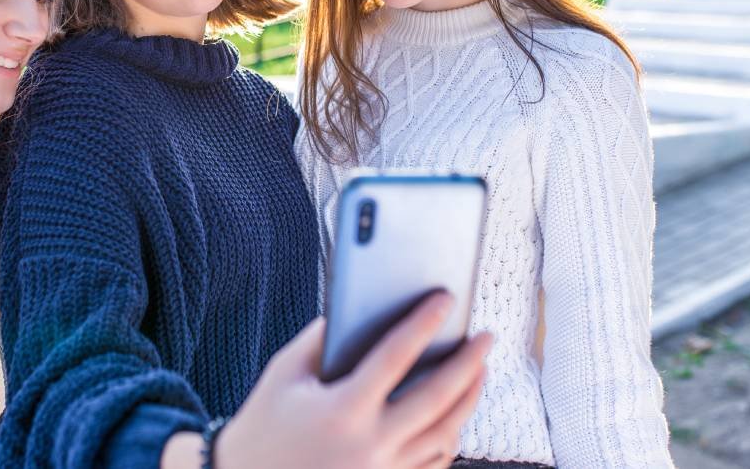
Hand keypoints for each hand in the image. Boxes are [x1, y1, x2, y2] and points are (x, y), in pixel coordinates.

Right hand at [215, 292, 489, 468]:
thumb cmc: (263, 425)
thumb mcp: (284, 374)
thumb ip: (321, 338)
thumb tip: (358, 308)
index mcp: (343, 410)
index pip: (395, 355)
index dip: (423, 322)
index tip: (445, 298)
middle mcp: (370, 444)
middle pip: (437, 397)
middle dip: (468, 362)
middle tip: (486, 336)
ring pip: (445, 433)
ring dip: (469, 398)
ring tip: (480, 370)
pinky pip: (434, 462)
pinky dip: (451, 435)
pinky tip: (456, 413)